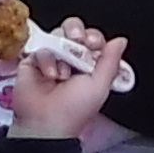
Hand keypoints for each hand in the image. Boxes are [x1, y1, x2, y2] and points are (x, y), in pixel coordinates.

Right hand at [4, 23, 130, 141]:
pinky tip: (50, 75)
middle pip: (74, 30)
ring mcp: (51, 59)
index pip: (93, 39)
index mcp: (89, 66)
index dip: (93, 37)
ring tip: (64, 70)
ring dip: (62, 49)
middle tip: (78, 41)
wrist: (45, 123)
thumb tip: (120, 41)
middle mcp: (70, 60)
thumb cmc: (74, 110)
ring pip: (57, 35)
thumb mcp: (100, 86)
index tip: (93, 44)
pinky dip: (46, 60)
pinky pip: (41, 48)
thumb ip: (111, 61)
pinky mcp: (33, 62)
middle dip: (77, 32)